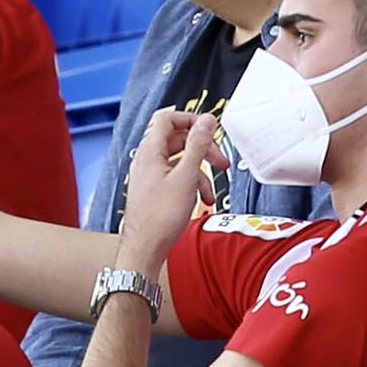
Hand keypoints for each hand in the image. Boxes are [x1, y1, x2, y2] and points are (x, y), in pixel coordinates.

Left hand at [117, 109, 226, 269]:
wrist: (145, 248)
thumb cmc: (160, 217)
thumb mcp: (187, 176)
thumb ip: (198, 145)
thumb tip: (207, 121)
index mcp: (150, 152)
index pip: (168, 119)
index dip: (191, 120)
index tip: (210, 129)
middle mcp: (147, 160)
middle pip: (178, 140)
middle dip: (203, 150)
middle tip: (221, 161)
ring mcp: (150, 175)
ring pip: (180, 162)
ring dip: (200, 173)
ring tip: (210, 190)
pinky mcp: (155, 189)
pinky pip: (176, 178)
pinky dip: (191, 185)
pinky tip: (201, 199)